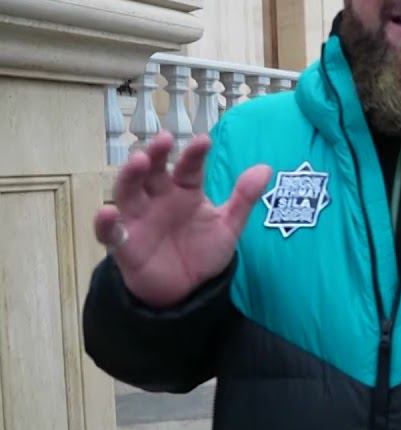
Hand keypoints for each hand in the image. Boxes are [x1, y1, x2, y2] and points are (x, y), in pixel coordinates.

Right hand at [93, 131, 271, 307]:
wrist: (189, 290)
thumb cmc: (205, 251)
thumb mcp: (229, 226)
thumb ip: (244, 198)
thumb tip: (266, 168)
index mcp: (185, 190)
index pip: (189, 167)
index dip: (195, 154)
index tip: (204, 140)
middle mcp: (158, 199)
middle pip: (153, 172)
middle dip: (156, 154)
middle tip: (163, 140)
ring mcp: (139, 219)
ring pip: (127, 192)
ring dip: (130, 176)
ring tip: (138, 161)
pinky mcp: (125, 244)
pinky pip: (110, 232)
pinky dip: (105, 223)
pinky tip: (107, 212)